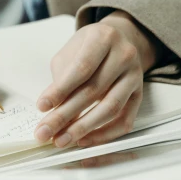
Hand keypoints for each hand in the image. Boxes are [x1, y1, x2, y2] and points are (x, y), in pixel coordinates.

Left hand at [34, 11, 160, 147]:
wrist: (120, 40)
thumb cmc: (88, 48)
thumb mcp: (70, 52)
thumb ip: (61, 78)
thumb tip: (51, 111)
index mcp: (103, 38)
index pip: (82, 68)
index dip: (60, 90)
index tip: (41, 107)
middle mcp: (124, 55)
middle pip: (93, 91)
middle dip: (65, 115)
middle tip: (45, 132)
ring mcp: (135, 76)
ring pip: (110, 108)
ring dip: (83, 129)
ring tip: (62, 140)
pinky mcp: (139, 95)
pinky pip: (125, 121)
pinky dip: (104, 135)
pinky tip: (84, 141)